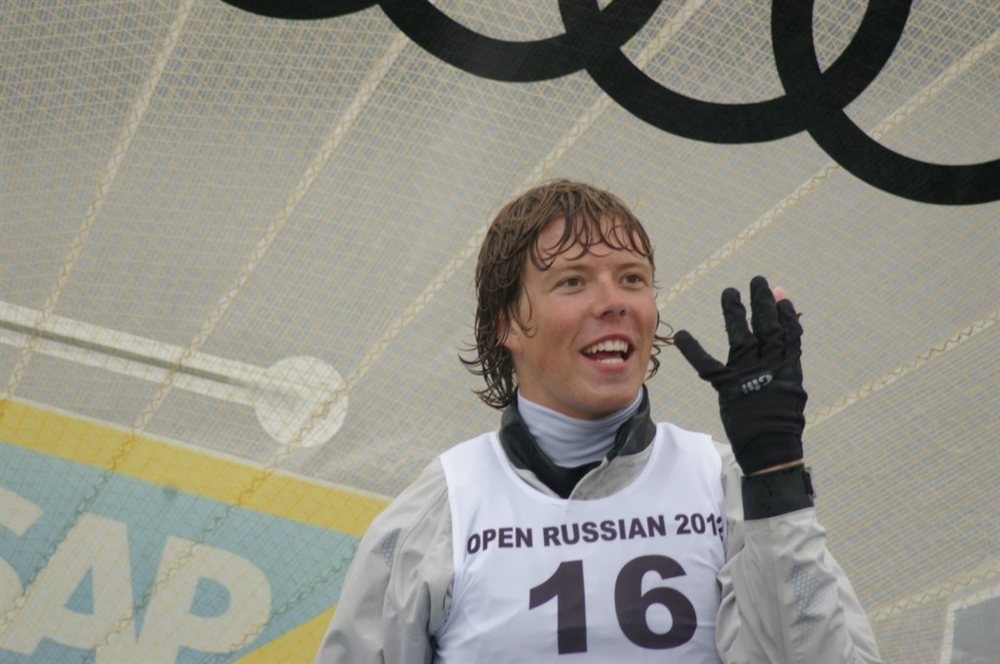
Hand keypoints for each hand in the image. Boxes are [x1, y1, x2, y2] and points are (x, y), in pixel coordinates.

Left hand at [674, 276, 806, 474]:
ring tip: (731, 292)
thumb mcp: (792, 391)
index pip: (788, 333)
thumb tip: (786, 344)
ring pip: (743, 336)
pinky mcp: (728, 386)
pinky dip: (693, 350)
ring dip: (737, 312)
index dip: (784, 313)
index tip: (779, 293)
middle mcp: (770, 366)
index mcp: (788, 367)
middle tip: (757, 281)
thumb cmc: (782, 423)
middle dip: (762, 303)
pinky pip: (707, 365)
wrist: (771, 450)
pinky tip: (682, 335)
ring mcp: (748, 374)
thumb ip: (786, 365)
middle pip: (767, 327)